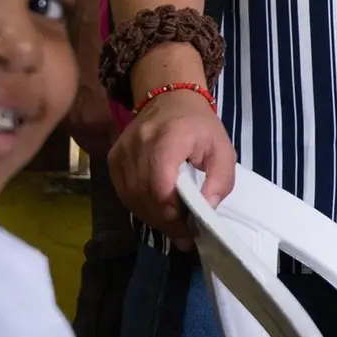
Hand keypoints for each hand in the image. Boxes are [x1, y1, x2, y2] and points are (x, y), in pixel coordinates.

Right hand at [107, 91, 236, 238]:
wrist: (170, 100)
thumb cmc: (200, 127)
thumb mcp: (223, 150)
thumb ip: (221, 180)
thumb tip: (207, 209)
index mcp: (169, 138)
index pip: (161, 185)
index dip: (172, 213)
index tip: (189, 230)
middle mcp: (139, 144)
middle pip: (144, 195)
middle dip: (165, 221)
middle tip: (183, 236)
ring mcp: (122, 151)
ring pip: (131, 197)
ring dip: (152, 217)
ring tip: (172, 226)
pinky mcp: (113, 159)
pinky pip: (123, 192)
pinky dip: (139, 206)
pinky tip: (156, 211)